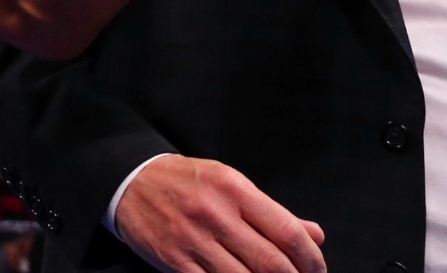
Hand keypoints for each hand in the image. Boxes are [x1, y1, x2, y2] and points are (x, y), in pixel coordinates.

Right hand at [114, 155, 323, 272]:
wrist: (130, 181)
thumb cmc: (185, 182)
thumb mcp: (229, 182)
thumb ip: (271, 211)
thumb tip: (314, 234)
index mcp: (233, 189)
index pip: (286, 231)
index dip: (310, 257)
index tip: (316, 268)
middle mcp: (214, 213)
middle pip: (271, 262)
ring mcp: (193, 240)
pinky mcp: (175, 262)